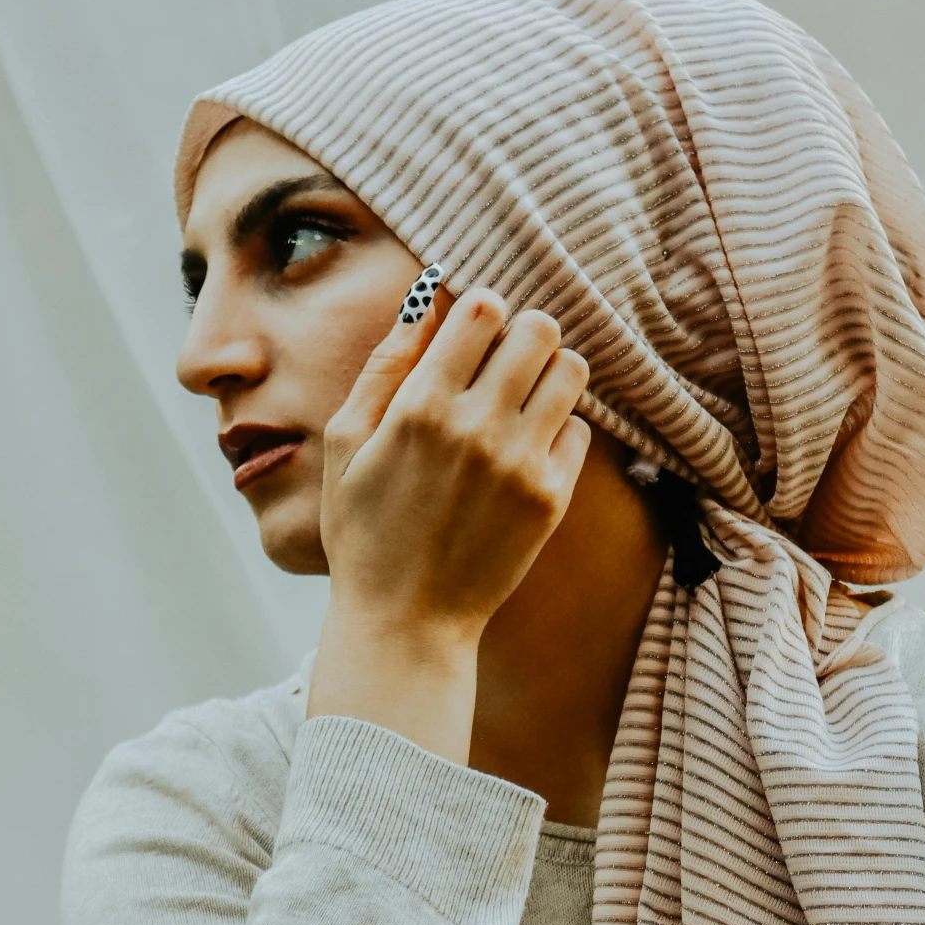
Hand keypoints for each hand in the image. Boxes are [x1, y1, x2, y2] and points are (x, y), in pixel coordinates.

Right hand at [307, 290, 590, 761]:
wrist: (406, 620)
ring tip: (522, 397)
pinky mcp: (552, 498)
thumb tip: (419, 304)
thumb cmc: (364, 532)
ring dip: (549, 372)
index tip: (473, 325)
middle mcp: (478, 428)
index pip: (482, 310)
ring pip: (571, 372)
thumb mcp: (345, 445)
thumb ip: (382, 369)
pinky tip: (527, 449)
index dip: (481, 306)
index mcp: (420, 407)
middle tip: (503, 359)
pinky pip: (579, 431)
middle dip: (522, 333)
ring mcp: (521, 464)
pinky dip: (558, 429)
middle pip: (539, 330)